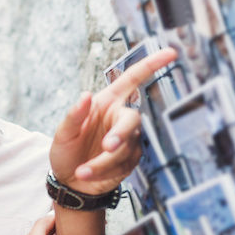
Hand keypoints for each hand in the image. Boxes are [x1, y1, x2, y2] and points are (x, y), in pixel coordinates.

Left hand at [49, 48, 176, 194]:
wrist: (69, 181)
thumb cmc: (66, 151)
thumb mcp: (63, 133)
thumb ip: (74, 115)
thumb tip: (85, 95)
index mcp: (107, 102)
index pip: (132, 79)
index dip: (151, 65)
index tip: (171, 53)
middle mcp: (120, 117)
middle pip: (133, 119)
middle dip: (120, 134)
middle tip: (107, 147)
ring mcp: (128, 140)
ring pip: (126, 148)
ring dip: (103, 162)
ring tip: (81, 171)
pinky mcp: (130, 161)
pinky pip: (123, 165)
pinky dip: (104, 172)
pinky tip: (88, 174)